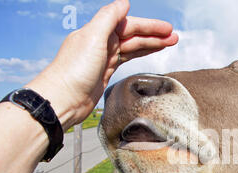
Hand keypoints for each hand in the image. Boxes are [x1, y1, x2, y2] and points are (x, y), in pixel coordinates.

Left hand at [27, 0, 177, 130]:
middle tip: (174, 38)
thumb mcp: (92, 37)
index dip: (150, 26)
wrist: (63, 98)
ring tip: (168, 44)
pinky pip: (127, 59)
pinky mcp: (105, 72)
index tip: (168, 29)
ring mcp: (104, 57)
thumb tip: (124, 2)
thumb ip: (108, 17)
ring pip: (132, 47)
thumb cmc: (74, 70)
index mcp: (98, 31)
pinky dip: (139, 54)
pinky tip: (148, 52)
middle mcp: (101, 42)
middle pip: (133, 35)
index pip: (130, 24)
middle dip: (155, 35)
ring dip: (151, 44)